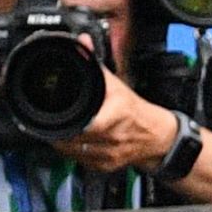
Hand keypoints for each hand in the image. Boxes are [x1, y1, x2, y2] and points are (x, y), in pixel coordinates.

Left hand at [52, 67, 177, 173]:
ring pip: (74, 153)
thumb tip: (82, 44)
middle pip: (75, 140)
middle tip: (55, 122)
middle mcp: (114, 137)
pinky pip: (80, 161)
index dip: (71, 124)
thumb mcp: (117, 84)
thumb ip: (95, 64)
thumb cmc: (135, 110)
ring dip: (64, 143)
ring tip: (62, 131)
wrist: (156, 135)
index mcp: (117, 115)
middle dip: (61, 132)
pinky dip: (73, 153)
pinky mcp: (106, 166)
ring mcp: (110, 154)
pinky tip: (75, 143)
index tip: (59, 117)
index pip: (89, 125)